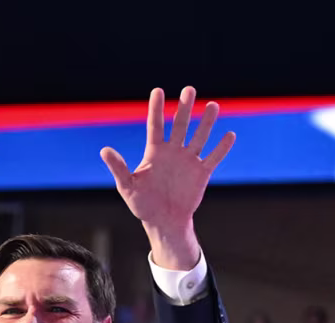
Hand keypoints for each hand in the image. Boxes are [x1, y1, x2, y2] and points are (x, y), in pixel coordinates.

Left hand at [101, 86, 235, 268]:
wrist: (163, 222)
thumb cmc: (142, 204)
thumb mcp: (127, 187)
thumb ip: (118, 168)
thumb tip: (104, 150)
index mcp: (154, 152)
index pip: (155, 125)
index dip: (156, 108)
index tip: (157, 90)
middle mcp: (173, 152)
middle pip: (180, 125)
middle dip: (184, 107)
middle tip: (189, 89)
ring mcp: (188, 161)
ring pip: (199, 137)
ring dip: (206, 122)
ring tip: (213, 106)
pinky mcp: (201, 173)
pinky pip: (213, 157)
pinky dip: (221, 148)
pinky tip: (229, 135)